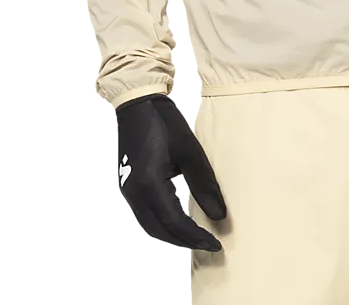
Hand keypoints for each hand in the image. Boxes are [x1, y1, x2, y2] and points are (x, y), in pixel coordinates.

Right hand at [115, 93, 226, 249]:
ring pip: (151, 224)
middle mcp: (134, 192)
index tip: (216, 244)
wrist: (137, 103)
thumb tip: (219, 216)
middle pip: (160, 229)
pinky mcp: (129, 185)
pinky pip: (146, 213)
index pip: (175, 222)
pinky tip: (180, 220)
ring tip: (197, 236)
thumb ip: (204, 185)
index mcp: (149, 183)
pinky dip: (164, 222)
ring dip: (173, 234)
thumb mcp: (190, 151)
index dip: (196, 237)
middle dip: (185, 241)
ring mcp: (129, 189)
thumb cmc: (165, 123)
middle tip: (209, 245)